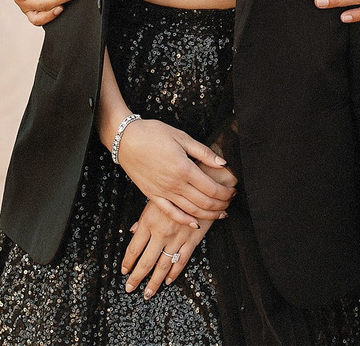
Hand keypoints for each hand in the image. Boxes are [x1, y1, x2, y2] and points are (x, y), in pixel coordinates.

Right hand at [113, 120, 236, 225]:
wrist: (125, 140)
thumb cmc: (153, 134)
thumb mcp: (181, 137)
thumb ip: (203, 152)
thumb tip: (223, 163)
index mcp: (184, 168)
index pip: (212, 188)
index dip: (226, 192)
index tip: (234, 191)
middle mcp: (175, 184)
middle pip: (204, 202)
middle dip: (221, 205)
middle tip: (230, 202)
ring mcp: (163, 192)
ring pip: (191, 211)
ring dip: (208, 214)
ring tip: (220, 213)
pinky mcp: (153, 196)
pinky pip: (171, 213)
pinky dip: (185, 221)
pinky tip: (195, 224)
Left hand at [121, 195, 207, 296]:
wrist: (203, 185)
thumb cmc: (176, 191)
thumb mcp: (155, 200)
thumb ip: (143, 218)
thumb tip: (132, 231)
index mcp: (149, 221)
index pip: (134, 247)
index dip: (128, 261)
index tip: (124, 271)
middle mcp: (161, 232)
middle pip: (146, 261)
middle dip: (137, 277)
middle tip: (130, 288)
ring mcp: (177, 238)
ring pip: (163, 265)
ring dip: (154, 281)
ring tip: (148, 293)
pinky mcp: (192, 240)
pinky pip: (181, 260)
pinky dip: (174, 272)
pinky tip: (167, 281)